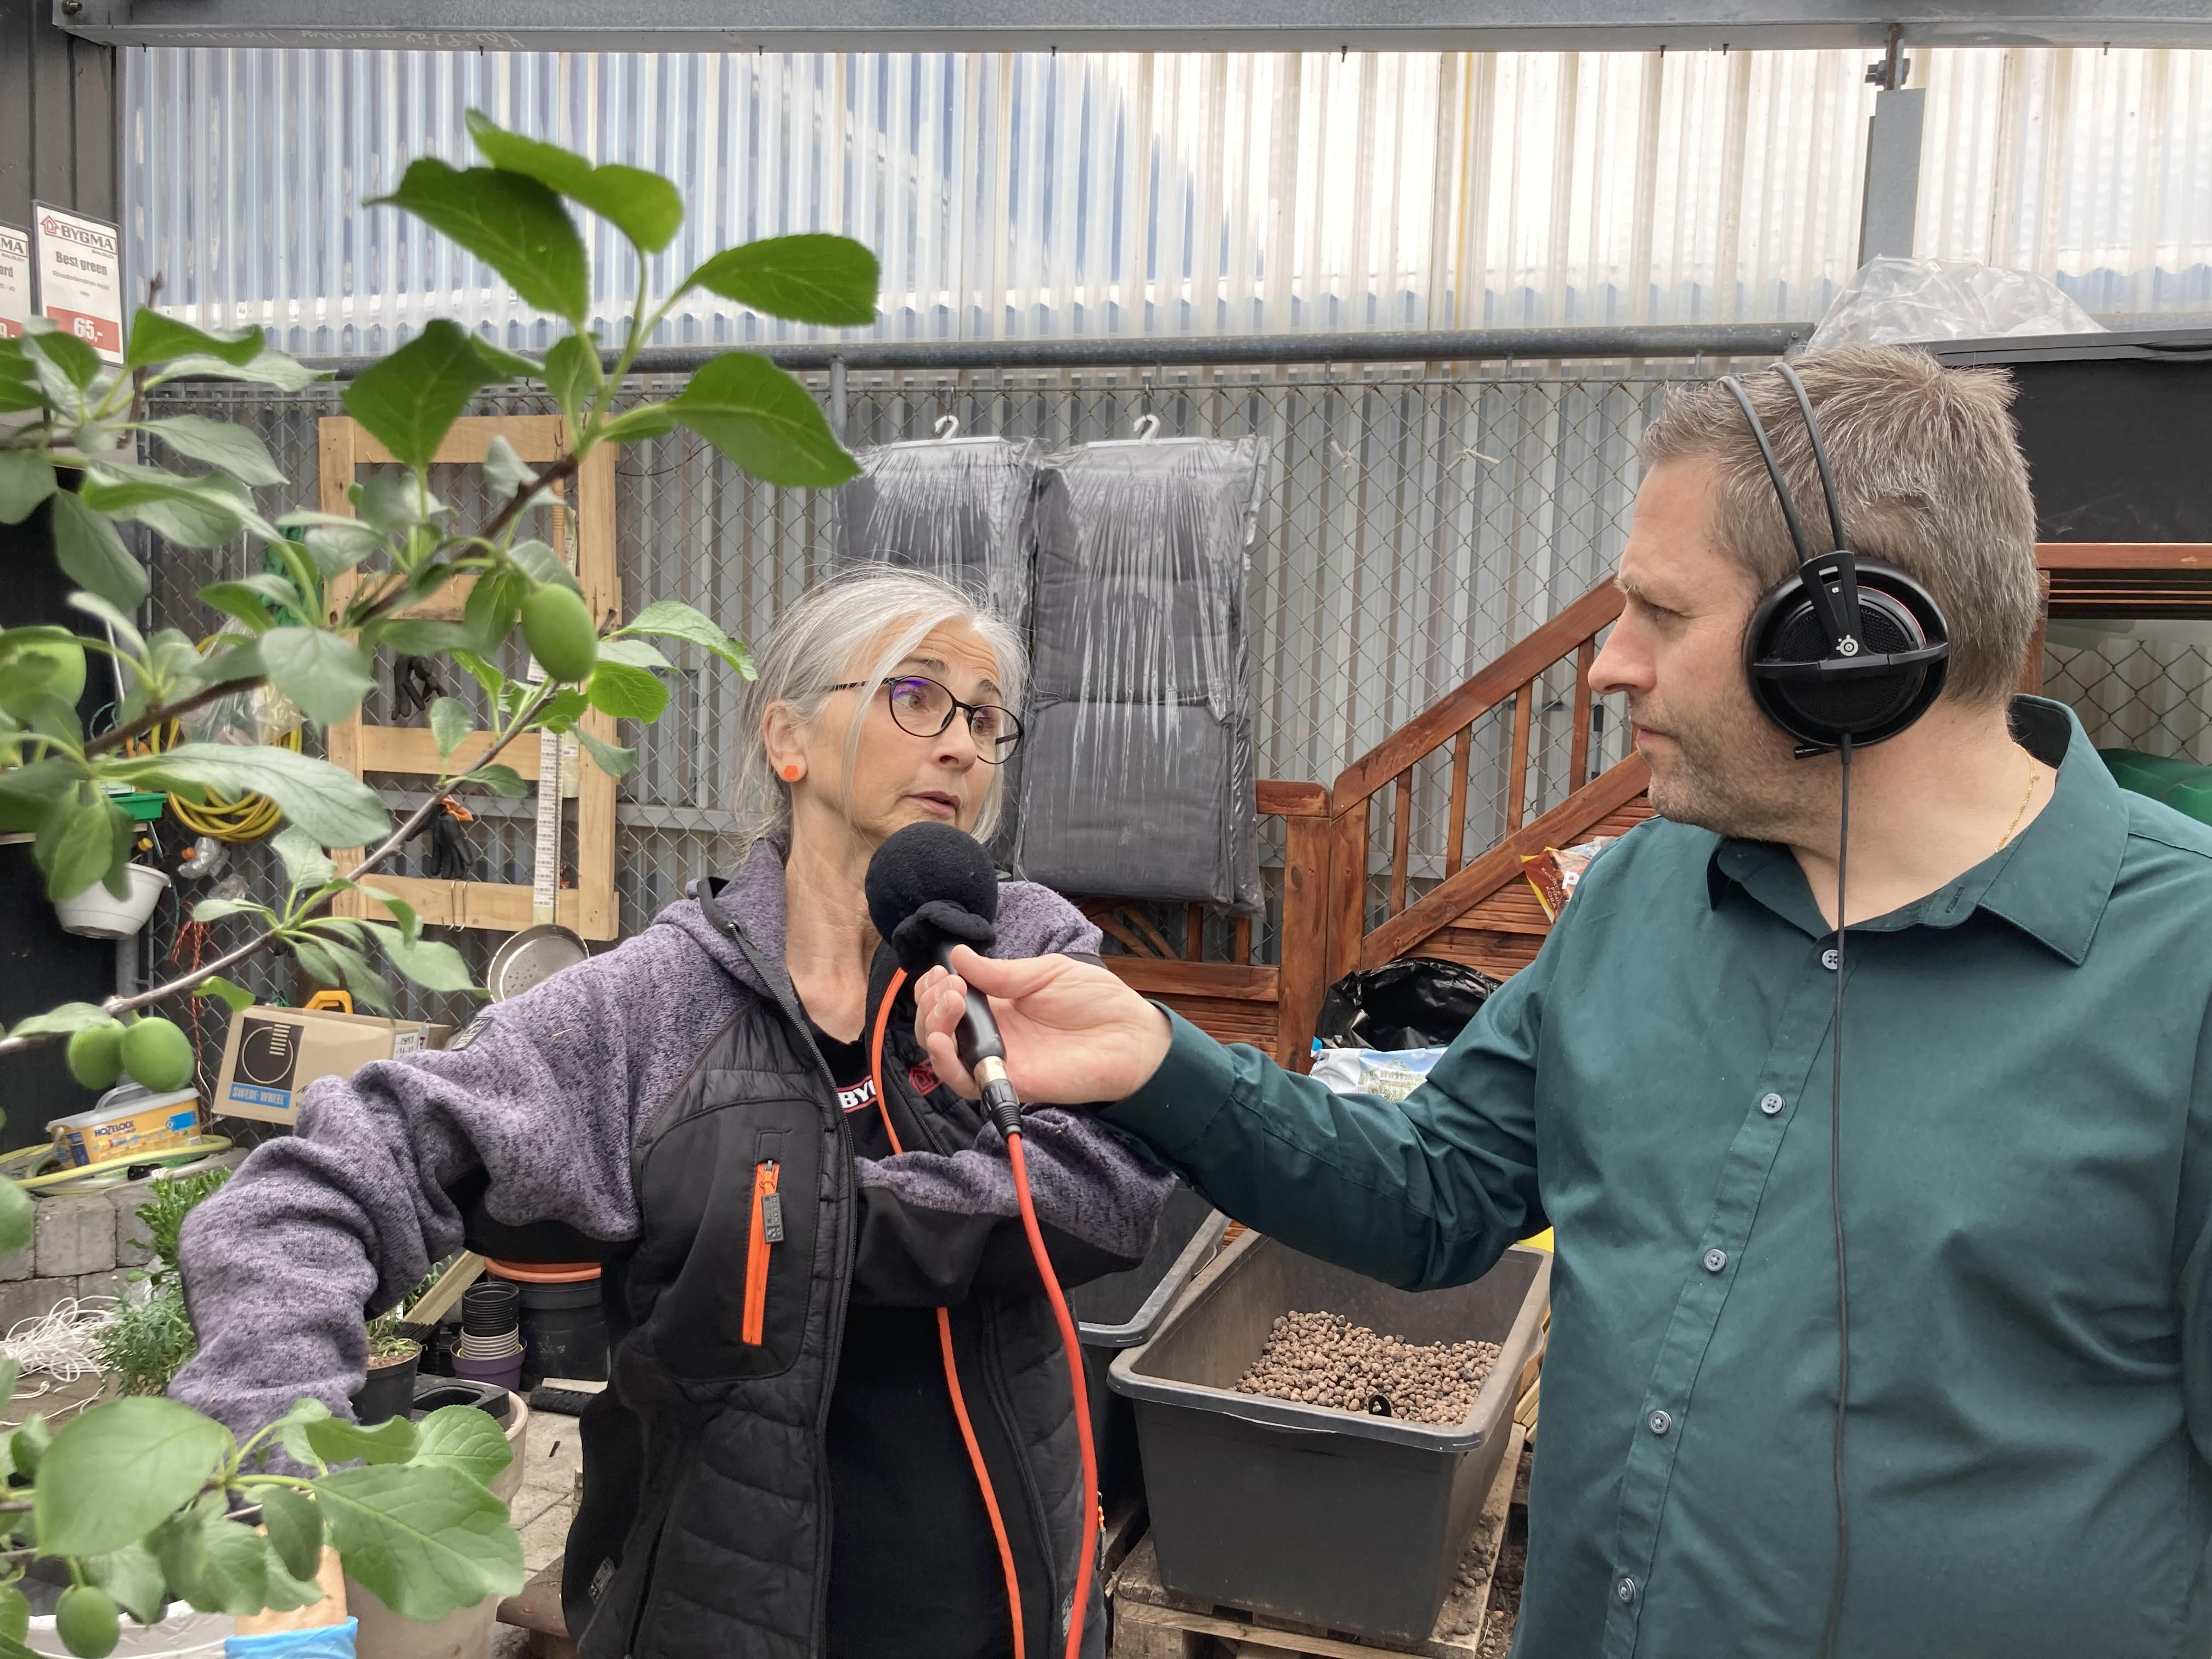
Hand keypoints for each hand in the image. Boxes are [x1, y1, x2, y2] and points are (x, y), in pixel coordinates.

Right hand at [914, 946, 1173, 1106]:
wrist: (1132, 1036)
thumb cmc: (1097, 1001)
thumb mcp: (1045, 972)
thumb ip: (1000, 972)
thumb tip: (958, 955)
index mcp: (999, 1004)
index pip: (950, 1000)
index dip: (935, 987)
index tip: (942, 971)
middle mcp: (993, 1033)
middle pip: (938, 1026)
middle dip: (930, 1002)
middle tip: (948, 984)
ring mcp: (999, 1058)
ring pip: (943, 1054)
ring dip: (933, 1026)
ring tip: (948, 1001)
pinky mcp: (1010, 1081)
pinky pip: (966, 1082)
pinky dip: (945, 1063)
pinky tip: (943, 1040)